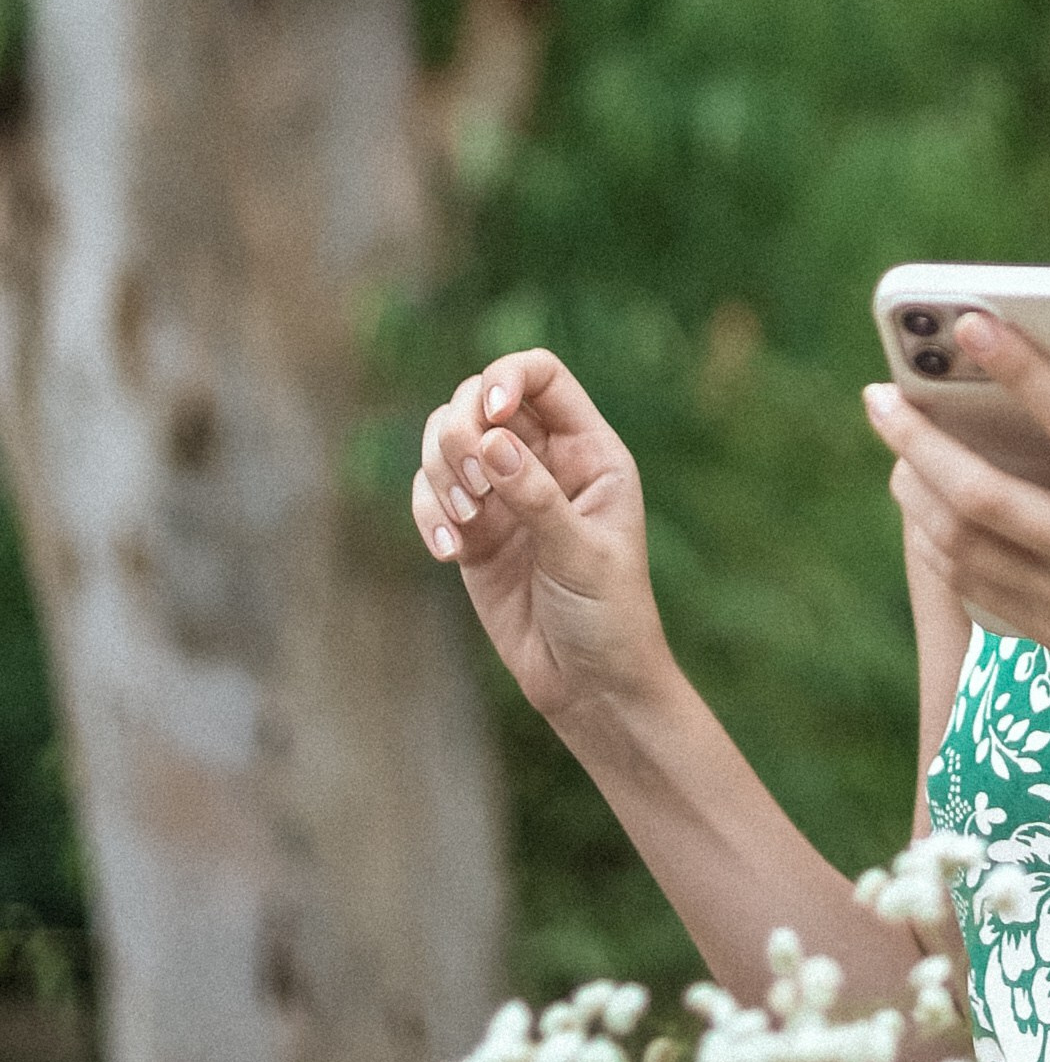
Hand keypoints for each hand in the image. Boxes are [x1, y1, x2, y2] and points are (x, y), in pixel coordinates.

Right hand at [412, 350, 672, 733]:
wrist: (589, 686)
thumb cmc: (608, 617)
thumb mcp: (580, 554)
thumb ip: (535, 495)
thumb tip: (490, 441)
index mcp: (589, 450)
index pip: (541, 375)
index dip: (506, 377)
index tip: (491, 414)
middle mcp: (544, 460)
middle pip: (478, 399)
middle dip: (461, 432)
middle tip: (475, 490)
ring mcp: (503, 493)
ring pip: (445, 442)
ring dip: (440, 474)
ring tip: (466, 525)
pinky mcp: (472, 530)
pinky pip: (430, 495)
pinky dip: (428, 515)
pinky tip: (448, 557)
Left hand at [862, 315, 1049, 833]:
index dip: (1024, 371)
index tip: (975, 326)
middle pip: (986, 494)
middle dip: (921, 439)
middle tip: (880, 393)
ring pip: (962, 545)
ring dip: (914, 490)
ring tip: (894, 445)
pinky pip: (973, 587)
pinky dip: (935, 544)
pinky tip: (923, 508)